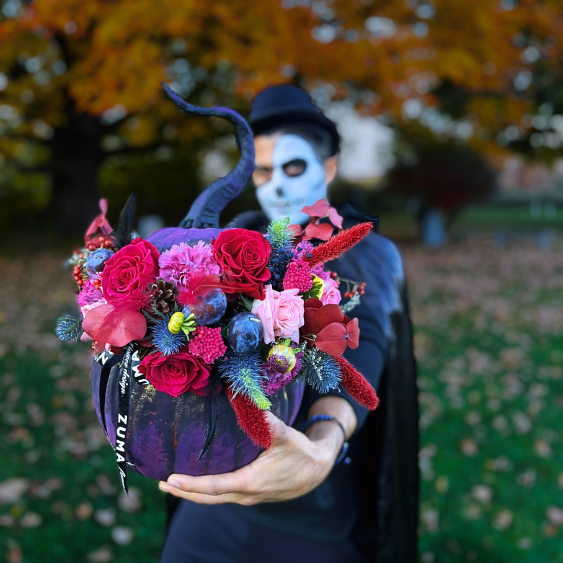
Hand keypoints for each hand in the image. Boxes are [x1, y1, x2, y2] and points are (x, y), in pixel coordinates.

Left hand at [158, 410, 343, 505]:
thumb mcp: (285, 436)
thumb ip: (267, 422)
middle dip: (183, 492)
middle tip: (162, 483)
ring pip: (215, 499)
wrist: (317, 470)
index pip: (214, 486)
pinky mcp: (252, 495)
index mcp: (250, 482)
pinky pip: (224, 495)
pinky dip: (208, 491)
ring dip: (193, 493)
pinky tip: (202, 481)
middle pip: (208, 498)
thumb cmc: (301, 453)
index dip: (191, 484)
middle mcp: (246, 494)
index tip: (171, 478)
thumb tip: (250, 402)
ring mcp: (249, 497)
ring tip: (174, 484)